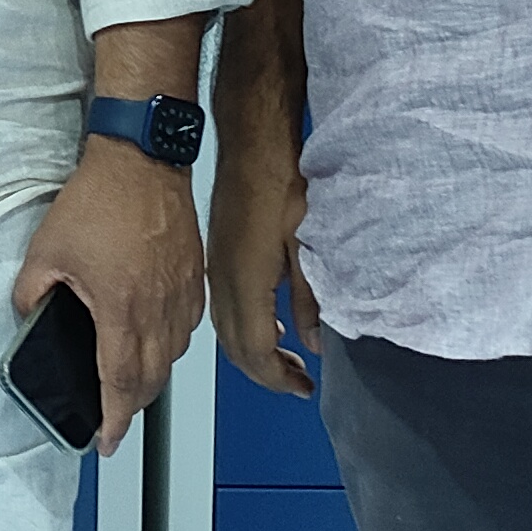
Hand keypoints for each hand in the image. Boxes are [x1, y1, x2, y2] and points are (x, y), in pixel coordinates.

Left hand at [13, 143, 203, 459]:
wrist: (143, 160)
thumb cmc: (100, 199)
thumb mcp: (45, 250)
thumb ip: (31, 294)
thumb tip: (28, 318)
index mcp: (121, 309)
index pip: (120, 383)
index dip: (113, 420)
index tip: (106, 441)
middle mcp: (159, 309)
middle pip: (150, 380)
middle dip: (130, 407)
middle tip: (112, 418)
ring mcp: (181, 296)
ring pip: (172, 358)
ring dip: (150, 378)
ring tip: (127, 383)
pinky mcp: (193, 279)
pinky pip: (186, 330)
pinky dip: (168, 347)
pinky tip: (151, 340)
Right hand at [207, 116, 322, 392]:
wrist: (252, 143)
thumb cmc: (282, 184)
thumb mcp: (308, 245)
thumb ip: (310, 298)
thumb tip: (314, 341)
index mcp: (246, 284)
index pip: (256, 351)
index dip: (279, 377)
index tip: (304, 388)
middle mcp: (224, 283)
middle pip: (237, 349)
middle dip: (266, 373)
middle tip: (299, 382)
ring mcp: (216, 269)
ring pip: (227, 331)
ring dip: (254, 353)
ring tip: (287, 360)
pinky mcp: (217, 256)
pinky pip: (224, 309)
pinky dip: (244, 329)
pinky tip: (269, 322)